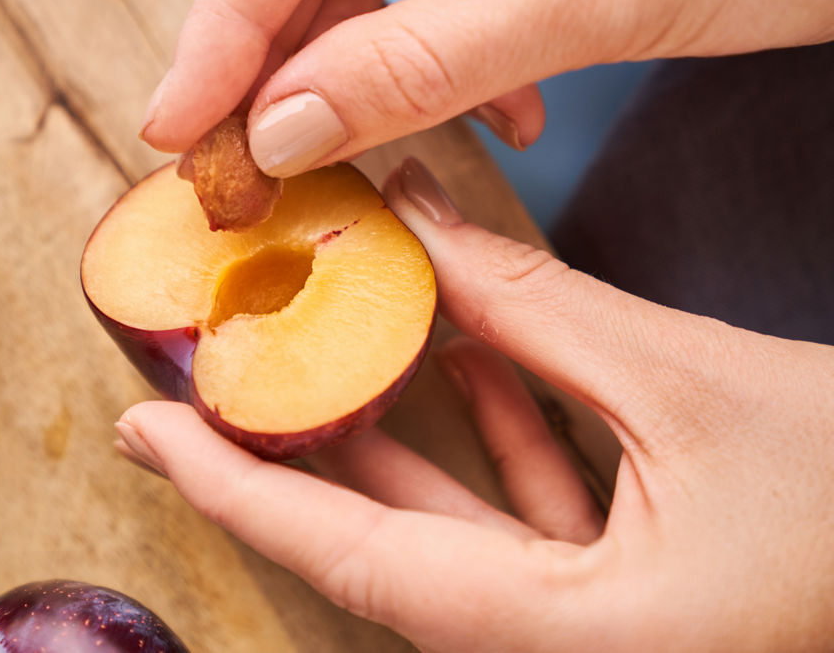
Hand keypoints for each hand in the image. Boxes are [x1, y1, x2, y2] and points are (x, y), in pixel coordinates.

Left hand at [114, 158, 833, 651]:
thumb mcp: (690, 388)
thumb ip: (538, 311)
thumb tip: (417, 224)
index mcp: (566, 642)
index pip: (347, 559)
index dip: (230, 489)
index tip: (143, 427)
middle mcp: (560, 650)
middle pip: (378, 542)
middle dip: (293, 447)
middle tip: (209, 374)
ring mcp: (592, 624)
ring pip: (448, 525)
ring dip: (388, 428)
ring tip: (314, 343)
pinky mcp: (627, 588)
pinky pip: (521, 516)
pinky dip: (487, 434)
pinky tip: (462, 351)